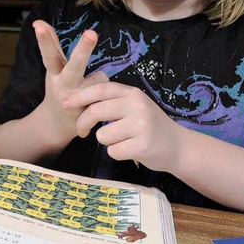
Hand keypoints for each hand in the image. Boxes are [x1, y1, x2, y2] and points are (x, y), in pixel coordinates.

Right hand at [33, 20, 108, 145]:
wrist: (56, 125)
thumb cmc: (58, 89)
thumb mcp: (52, 68)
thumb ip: (51, 45)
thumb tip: (38, 20)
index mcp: (54, 74)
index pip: (50, 54)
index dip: (45, 40)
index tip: (38, 26)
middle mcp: (64, 85)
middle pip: (75, 66)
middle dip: (83, 49)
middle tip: (91, 33)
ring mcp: (77, 99)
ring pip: (100, 77)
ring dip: (99, 80)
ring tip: (89, 91)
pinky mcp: (89, 111)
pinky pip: (106, 92)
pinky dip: (104, 92)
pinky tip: (95, 101)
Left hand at [63, 81, 184, 171]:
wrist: (178, 146)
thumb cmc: (148, 126)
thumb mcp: (134, 106)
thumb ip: (111, 102)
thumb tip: (76, 101)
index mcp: (132, 93)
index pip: (100, 89)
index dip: (79, 96)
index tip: (64, 103)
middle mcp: (137, 106)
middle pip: (95, 111)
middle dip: (82, 123)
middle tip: (81, 132)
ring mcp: (141, 126)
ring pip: (102, 135)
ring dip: (107, 141)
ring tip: (123, 140)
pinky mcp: (143, 145)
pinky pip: (113, 151)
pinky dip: (117, 153)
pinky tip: (131, 150)